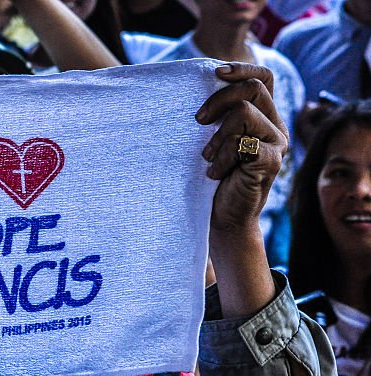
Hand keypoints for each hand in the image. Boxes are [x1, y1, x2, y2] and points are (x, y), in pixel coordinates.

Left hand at [195, 63, 287, 236]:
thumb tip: (189, 86)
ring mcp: (276, 143)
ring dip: (219, 134)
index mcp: (263, 115)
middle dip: (219, 99)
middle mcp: (275, 126)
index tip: (216, 73)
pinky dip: (222, 157)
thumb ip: (214, 116)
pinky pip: (244, 143)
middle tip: (198, 121)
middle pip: (254, 88)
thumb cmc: (211, 177)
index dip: (242, 69)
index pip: (263, 77)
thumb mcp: (211, 140)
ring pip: (246, 112)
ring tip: (207, 157)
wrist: (222, 217)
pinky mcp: (271, 162)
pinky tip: (214, 173)